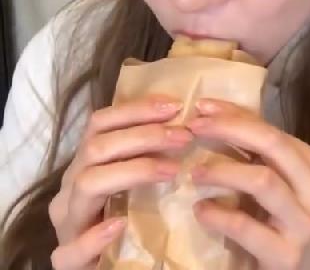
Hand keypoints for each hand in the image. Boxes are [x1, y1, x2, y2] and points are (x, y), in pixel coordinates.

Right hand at [49, 96, 191, 269]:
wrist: (111, 264)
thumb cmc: (128, 217)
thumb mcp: (136, 180)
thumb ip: (149, 154)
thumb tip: (190, 123)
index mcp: (86, 166)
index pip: (100, 125)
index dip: (136, 110)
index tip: (176, 105)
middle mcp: (71, 189)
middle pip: (96, 148)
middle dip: (144, 136)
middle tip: (185, 136)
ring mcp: (67, 224)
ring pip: (87, 184)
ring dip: (133, 171)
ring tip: (172, 170)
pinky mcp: (69, 261)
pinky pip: (72, 249)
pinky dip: (95, 237)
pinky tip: (120, 225)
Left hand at [186, 99, 309, 269]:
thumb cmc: (286, 224)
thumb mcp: (283, 186)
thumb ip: (262, 156)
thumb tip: (215, 114)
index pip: (276, 132)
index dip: (237, 116)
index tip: (202, 107)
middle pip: (273, 145)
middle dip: (230, 129)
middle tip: (193, 127)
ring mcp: (306, 225)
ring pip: (263, 180)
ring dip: (222, 171)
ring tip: (195, 173)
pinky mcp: (286, 255)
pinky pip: (245, 226)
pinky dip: (217, 214)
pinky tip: (200, 210)